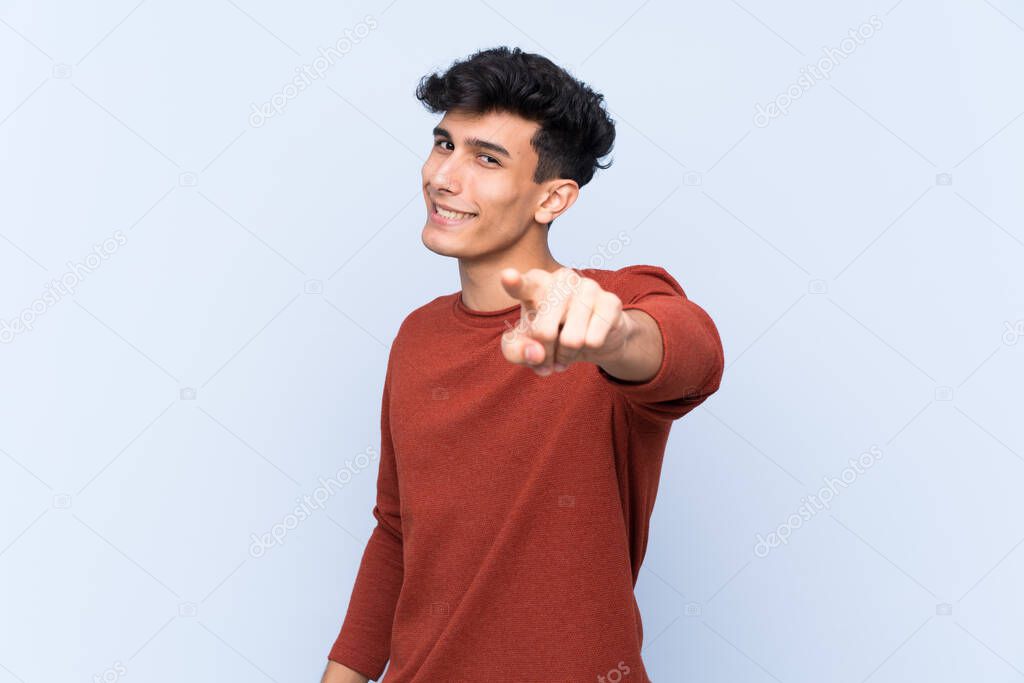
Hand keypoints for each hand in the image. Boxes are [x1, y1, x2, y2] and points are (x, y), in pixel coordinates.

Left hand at [500, 267, 632, 375]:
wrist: (593, 338)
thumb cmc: (551, 335)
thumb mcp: (524, 345)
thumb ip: (516, 351)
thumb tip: (536, 354)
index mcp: (535, 284)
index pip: (523, 285)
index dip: (514, 283)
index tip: (507, 277)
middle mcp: (561, 280)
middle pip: (544, 332)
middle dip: (545, 355)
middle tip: (548, 356)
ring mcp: (588, 287)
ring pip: (571, 340)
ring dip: (567, 355)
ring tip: (568, 348)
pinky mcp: (610, 301)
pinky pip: (593, 340)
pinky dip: (589, 350)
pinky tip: (590, 341)